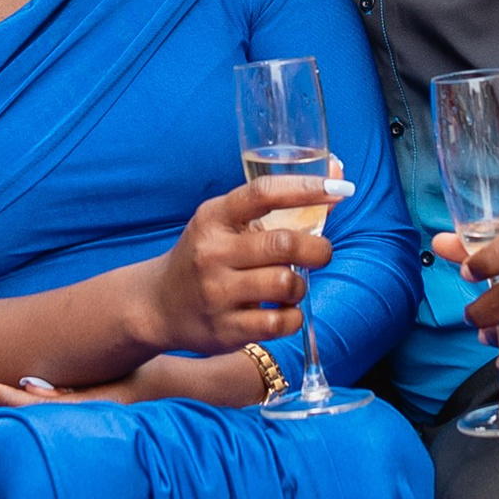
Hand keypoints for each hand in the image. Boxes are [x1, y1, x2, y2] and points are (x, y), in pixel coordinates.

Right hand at [146, 177, 342, 360]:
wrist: (158, 305)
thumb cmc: (208, 256)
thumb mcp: (228, 223)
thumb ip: (279, 204)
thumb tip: (337, 170)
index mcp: (214, 217)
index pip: (264, 193)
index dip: (307, 187)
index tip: (340, 188)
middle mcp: (212, 252)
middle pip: (284, 244)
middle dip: (317, 249)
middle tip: (321, 253)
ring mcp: (217, 292)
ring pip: (286, 284)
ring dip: (300, 285)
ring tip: (290, 285)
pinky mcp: (225, 329)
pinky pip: (280, 322)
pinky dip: (292, 316)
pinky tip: (283, 311)